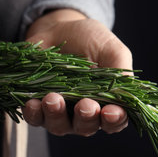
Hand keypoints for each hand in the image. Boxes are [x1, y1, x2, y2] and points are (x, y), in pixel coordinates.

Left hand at [22, 9, 132, 135]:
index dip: (114, 120)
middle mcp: (84, 114)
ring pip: (58, 126)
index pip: (114, 121)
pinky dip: (33, 113)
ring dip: (56, 115)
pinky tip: (32, 102)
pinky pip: (35, 118)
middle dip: (85, 118)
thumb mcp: (111, 49)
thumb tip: (125, 94)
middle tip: (84, 105)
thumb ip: (121, 71)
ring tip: (52, 98)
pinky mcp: (38, 108)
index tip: (110, 112)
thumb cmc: (90, 40)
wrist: (58, 29)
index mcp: (108, 103)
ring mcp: (60, 113)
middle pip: (86, 127)